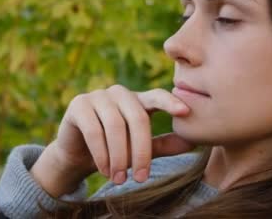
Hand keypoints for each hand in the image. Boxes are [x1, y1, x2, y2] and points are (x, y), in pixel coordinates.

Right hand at [32, 85, 194, 196]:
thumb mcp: (141, 148)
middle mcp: (119, 93)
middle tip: (141, 179)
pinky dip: (101, 153)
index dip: (170, 102)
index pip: (157, 96)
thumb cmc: (114, 150)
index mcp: (137, 100)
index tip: (186, 112)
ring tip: (120, 179)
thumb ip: (164, 144)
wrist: (77, 155)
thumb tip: (194, 142)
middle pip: (138, 117)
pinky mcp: (78, 105)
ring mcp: (98, 96)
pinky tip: (105, 169)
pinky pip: (94, 130)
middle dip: (141, 151)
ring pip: (115, 125)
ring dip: (119, 157)